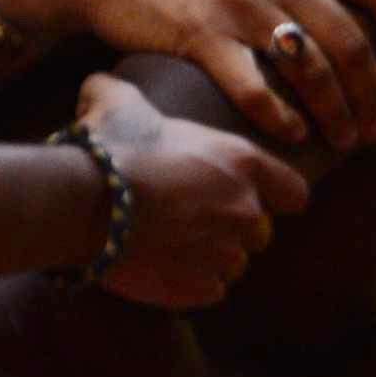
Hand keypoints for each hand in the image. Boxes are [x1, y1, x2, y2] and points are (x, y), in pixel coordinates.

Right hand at [74, 73, 304, 310]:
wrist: (82, 204)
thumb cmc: (108, 148)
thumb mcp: (117, 102)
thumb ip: (122, 92)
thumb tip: (102, 86)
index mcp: (242, 165)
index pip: (294, 192)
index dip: (276, 195)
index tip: (255, 196)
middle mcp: (245, 212)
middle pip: (260, 232)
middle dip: (234, 228)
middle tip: (194, 219)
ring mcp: (224, 254)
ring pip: (233, 264)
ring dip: (211, 256)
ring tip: (173, 244)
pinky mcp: (199, 287)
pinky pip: (209, 290)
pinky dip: (192, 282)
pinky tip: (163, 266)